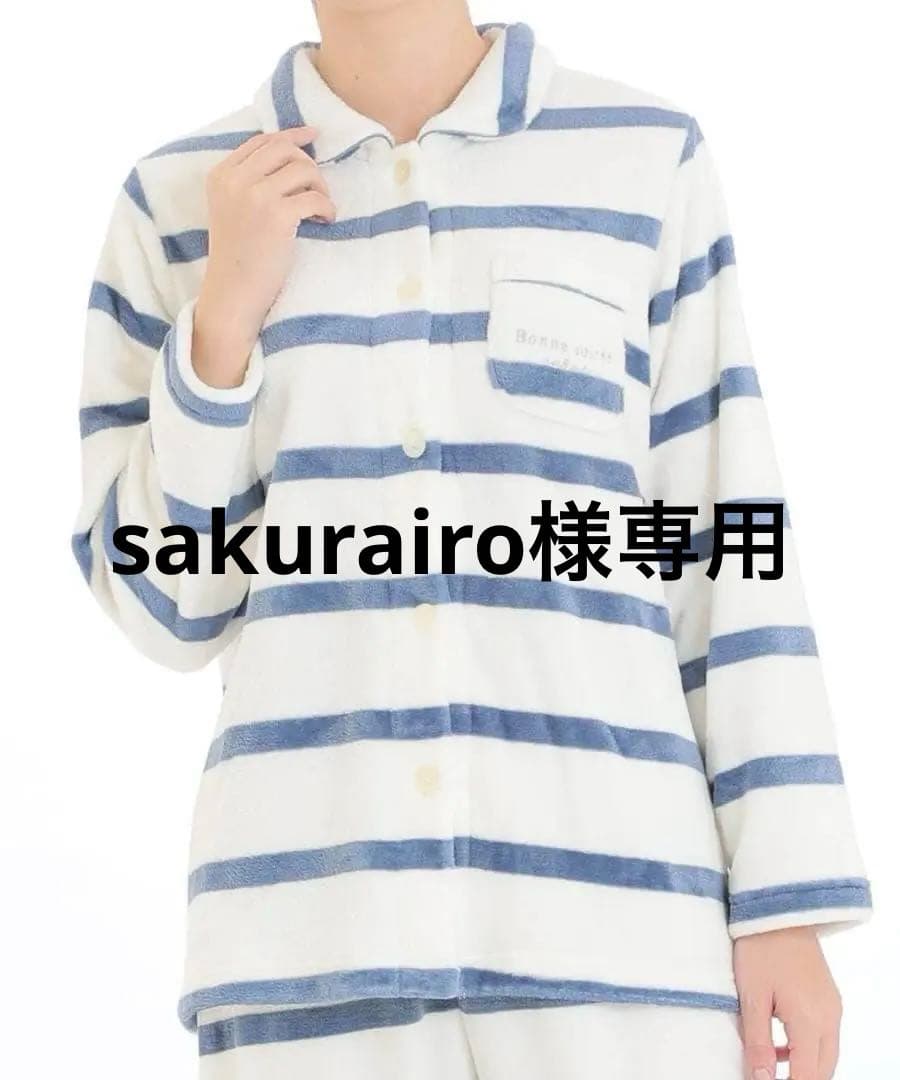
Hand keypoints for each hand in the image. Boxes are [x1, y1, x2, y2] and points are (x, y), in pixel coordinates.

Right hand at [192, 126, 335, 387]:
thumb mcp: (231, 210)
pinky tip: (324, 221)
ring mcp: (255, 196)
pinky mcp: (277, 216)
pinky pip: (315, 197)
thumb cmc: (238, 257)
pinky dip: (326, 208)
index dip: (290, 135)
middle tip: (317, 188)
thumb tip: (292, 156)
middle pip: (283, 148)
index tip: (312, 136)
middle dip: (308, 163)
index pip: (261, 141)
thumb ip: (249, 182)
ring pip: (303, 169)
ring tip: (319, 210)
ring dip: (320, 187)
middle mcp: (235, 180)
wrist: (233, 293)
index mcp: (221, 175)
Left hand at [734, 926, 841, 1079]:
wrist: (777, 908)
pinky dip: (806, 1048)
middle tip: (767, 1078)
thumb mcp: (751, 997)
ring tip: (769, 1064)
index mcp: (811, 1020)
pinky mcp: (828, 996)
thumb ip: (758, 1042)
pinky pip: (823, 1035)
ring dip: (802, 1067)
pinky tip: (779, 1044)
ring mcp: (832, 1006)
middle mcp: (830, 1017)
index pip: (806, 1076)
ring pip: (825, 1055)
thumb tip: (761, 1079)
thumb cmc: (759, 948)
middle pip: (821, 1070)